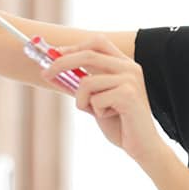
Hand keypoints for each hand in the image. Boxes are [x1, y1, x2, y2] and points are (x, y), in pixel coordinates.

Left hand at [40, 34, 164, 165]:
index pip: (97, 42)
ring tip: (98, 112)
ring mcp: (130, 79)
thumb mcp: (95, 100)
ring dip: (82, 101)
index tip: (53, 54)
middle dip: (62, 63)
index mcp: (124, 64)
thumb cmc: (120, 124)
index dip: (73, 47)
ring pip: (86, 82)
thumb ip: (79, 84)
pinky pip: (94, 99)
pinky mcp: (128, 94)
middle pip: (88, 54)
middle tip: (45, 73)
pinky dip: (95, 111)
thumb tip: (52, 72)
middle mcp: (130, 67)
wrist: (143, 146)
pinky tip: (111, 117)